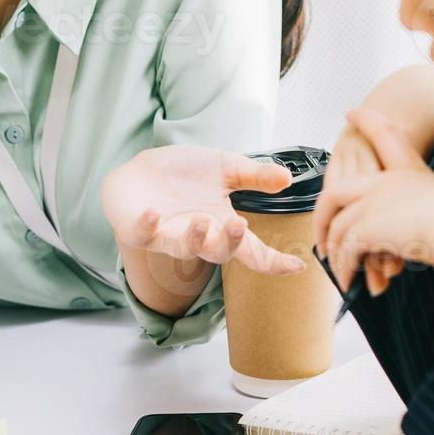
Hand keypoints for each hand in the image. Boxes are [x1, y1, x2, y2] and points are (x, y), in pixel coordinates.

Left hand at [102, 146, 306, 274]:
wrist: (141, 171)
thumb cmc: (185, 174)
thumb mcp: (225, 167)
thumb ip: (254, 176)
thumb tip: (287, 179)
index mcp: (221, 224)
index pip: (251, 249)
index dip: (272, 260)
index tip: (296, 267)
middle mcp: (196, 236)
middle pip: (218, 252)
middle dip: (229, 243)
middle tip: (240, 225)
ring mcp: (166, 235)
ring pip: (182, 248)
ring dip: (194, 238)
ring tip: (202, 220)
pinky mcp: (137, 228)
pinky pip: (142, 234)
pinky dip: (147, 226)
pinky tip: (153, 214)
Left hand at [313, 106, 433, 294]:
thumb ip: (425, 214)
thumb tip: (417, 235)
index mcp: (410, 172)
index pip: (385, 133)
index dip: (368, 121)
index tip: (354, 112)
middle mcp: (386, 182)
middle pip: (336, 190)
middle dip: (324, 218)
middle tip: (324, 240)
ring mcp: (374, 201)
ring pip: (337, 227)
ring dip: (337, 254)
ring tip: (340, 271)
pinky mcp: (368, 224)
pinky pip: (345, 249)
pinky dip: (344, 269)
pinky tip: (348, 281)